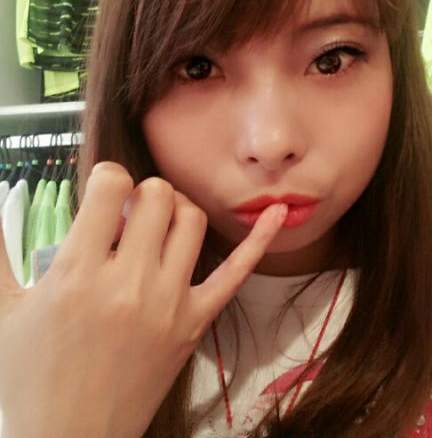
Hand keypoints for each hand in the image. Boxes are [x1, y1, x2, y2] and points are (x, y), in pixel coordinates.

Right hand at [0, 161, 285, 437]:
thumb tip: (0, 192)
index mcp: (77, 274)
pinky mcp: (194, 323)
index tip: (104, 189)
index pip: (113, 187)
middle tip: (129, 210)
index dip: (108, 177)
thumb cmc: (29, 381)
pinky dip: (260, 239)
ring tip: (159, 220)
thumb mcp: (2, 312)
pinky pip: (237, 272)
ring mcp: (168, 302)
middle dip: (142, 192)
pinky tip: (277, 212)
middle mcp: (128, 283)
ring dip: (177, 208)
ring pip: (192, 221)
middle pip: (157, 197)